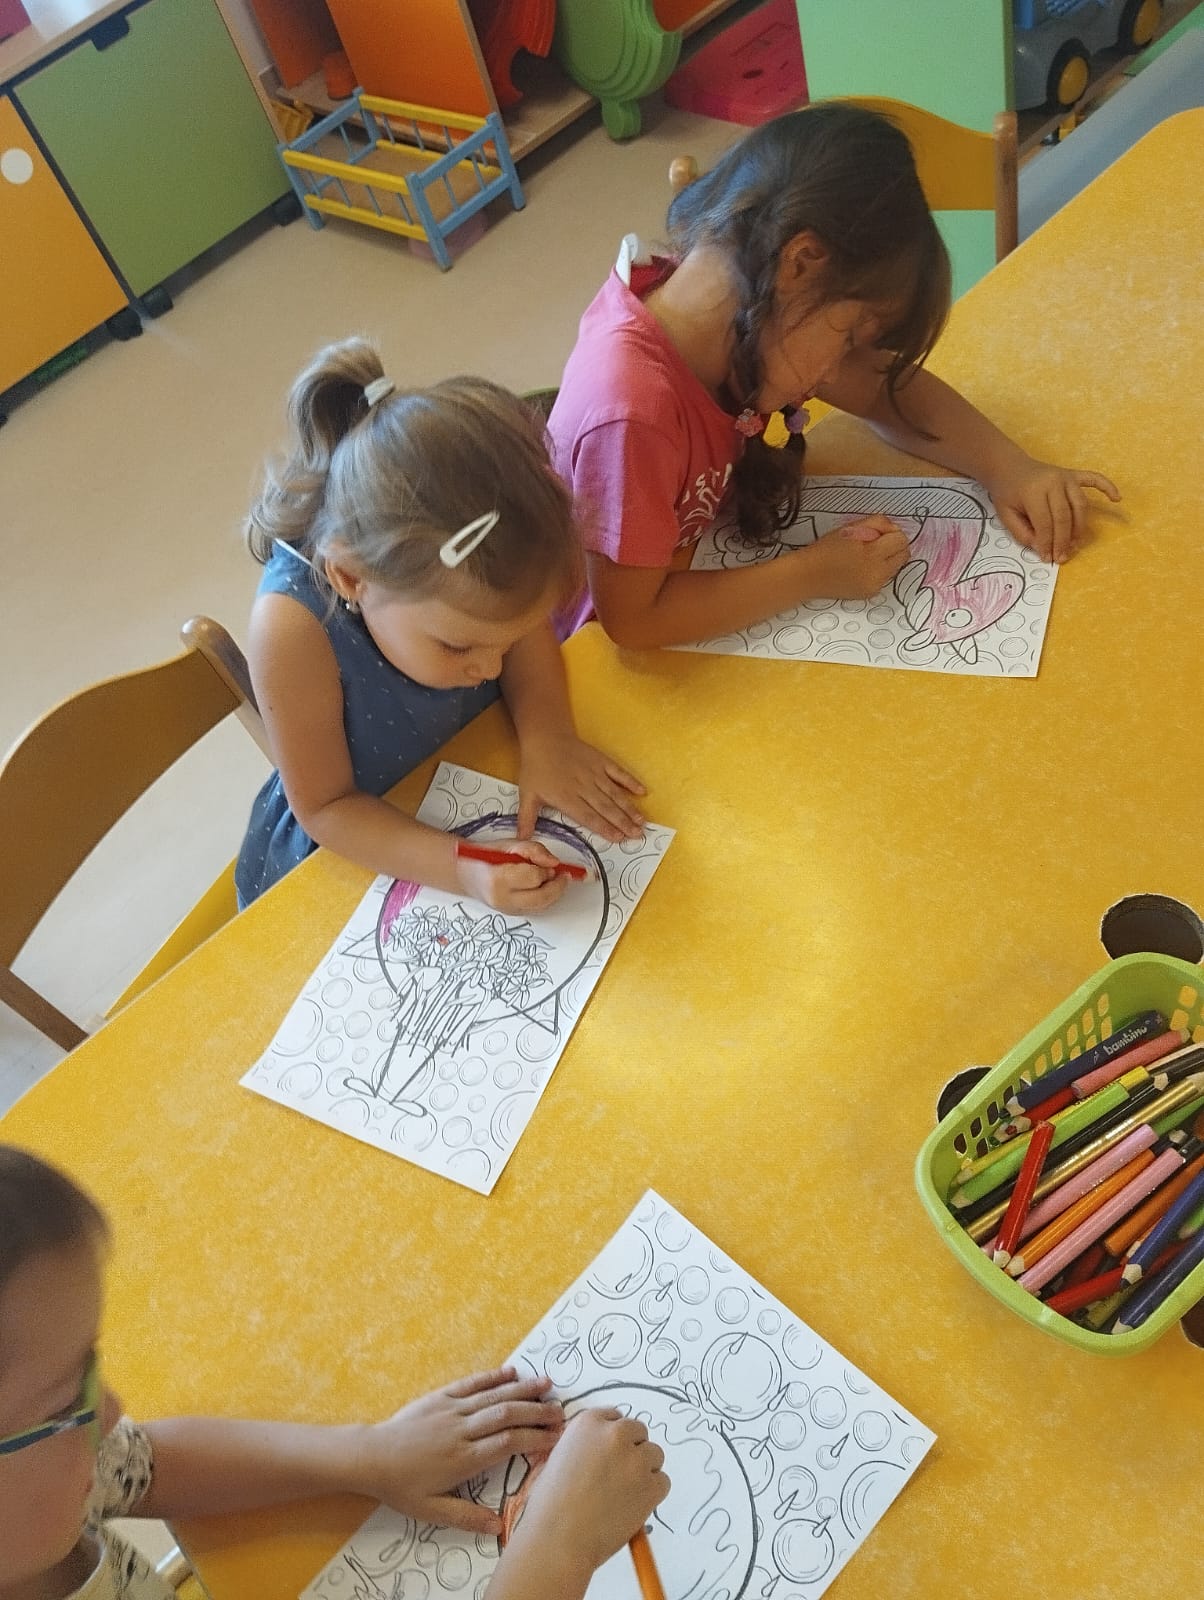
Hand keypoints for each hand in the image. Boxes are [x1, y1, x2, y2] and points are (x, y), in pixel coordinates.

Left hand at [356, 1368, 564, 1533]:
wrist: (371, 1457)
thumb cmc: (402, 1486)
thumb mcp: (431, 1511)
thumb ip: (466, 1517)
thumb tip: (498, 1525)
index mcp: (463, 1458)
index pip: (507, 1444)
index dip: (535, 1438)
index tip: (557, 1437)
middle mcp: (462, 1430)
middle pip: (506, 1415)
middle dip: (537, 1412)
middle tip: (561, 1411)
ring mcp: (452, 1409)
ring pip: (492, 1396)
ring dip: (521, 1389)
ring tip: (546, 1384)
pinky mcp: (441, 1397)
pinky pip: (471, 1384)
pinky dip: (492, 1376)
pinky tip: (510, 1372)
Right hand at [455, 841, 570, 915]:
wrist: (467, 874)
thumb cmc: (487, 856)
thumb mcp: (510, 845)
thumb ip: (534, 850)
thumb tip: (554, 862)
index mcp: (498, 879)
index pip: (533, 878)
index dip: (545, 870)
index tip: (548, 864)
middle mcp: (502, 899)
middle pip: (541, 898)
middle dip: (557, 886)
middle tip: (563, 874)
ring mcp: (507, 910)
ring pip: (541, 907)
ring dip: (554, 893)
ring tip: (554, 879)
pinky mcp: (512, 915)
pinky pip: (536, 909)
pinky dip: (546, 899)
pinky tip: (545, 887)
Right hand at [505, 1408, 668, 1575]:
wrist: (558, 1538)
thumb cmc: (548, 1505)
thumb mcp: (557, 1459)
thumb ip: (583, 1448)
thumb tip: (602, 1456)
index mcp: (588, 1423)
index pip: (614, 1417)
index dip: (612, 1439)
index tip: (609, 1455)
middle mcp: (615, 1434)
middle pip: (638, 1431)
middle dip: (632, 1450)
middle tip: (619, 1476)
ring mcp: (636, 1459)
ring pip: (654, 1455)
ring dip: (644, 1470)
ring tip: (625, 1494)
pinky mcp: (651, 1486)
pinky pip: (663, 1482)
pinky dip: (653, 1494)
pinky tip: (634, 1507)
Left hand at [517, 734, 645, 843]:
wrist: (545, 737)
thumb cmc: (535, 768)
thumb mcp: (527, 795)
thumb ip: (526, 819)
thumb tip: (521, 841)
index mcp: (567, 798)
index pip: (589, 817)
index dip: (605, 828)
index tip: (619, 839)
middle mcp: (584, 787)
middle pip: (606, 808)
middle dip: (623, 823)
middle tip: (637, 835)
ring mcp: (595, 773)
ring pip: (615, 794)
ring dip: (629, 808)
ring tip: (642, 822)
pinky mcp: (601, 761)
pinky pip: (619, 773)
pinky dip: (631, 782)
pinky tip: (642, 791)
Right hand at [796, 517, 909, 599]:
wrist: (808, 576)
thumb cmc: (826, 548)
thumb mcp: (852, 527)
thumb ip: (878, 523)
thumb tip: (894, 529)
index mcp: (872, 554)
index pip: (901, 540)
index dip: (891, 532)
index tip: (877, 533)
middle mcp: (878, 574)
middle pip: (904, 555)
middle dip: (894, 546)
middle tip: (875, 543)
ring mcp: (875, 586)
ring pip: (896, 567)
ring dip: (887, 558)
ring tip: (866, 555)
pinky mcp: (870, 594)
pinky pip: (885, 577)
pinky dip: (879, 570)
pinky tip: (862, 567)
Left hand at [984, 453, 1119, 562]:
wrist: (1009, 466)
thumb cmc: (1007, 492)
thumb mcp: (1005, 515)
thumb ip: (1022, 533)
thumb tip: (1043, 547)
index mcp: (1034, 492)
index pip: (1046, 523)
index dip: (1048, 543)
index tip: (1048, 558)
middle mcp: (1054, 482)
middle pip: (1065, 517)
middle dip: (1064, 541)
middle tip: (1062, 557)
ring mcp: (1066, 477)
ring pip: (1080, 505)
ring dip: (1080, 527)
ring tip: (1076, 544)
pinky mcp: (1073, 474)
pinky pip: (1094, 479)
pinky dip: (1107, 487)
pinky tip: (1117, 499)